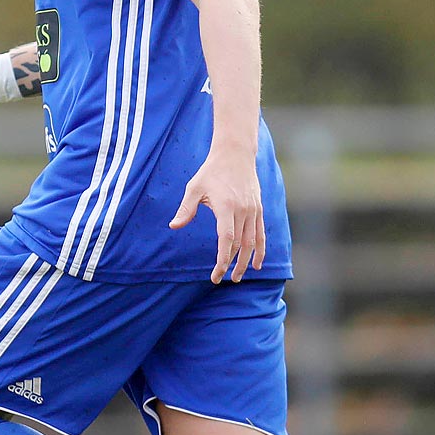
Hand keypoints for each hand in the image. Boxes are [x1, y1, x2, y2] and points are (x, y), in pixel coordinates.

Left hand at [170, 145, 265, 283]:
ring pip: (252, 242)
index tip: (216, 274)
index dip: (223, 259)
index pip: (227, 239)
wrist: (235, 155)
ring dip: (246, 262)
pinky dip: (260, 250)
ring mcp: (253, 211)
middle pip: (240, 245)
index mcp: (227, 207)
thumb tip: (173, 226)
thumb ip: (186, 209)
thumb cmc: (211, 172)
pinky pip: (260, 234)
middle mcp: (243, 211)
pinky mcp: (258, 210)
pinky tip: (257, 264)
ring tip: (237, 277)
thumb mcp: (194, 188)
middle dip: (232, 265)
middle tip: (223, 279)